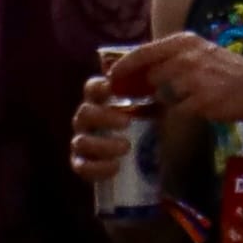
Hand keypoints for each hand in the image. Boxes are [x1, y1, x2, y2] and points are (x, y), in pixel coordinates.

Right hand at [68, 73, 155, 194]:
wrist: (151, 161)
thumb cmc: (150, 126)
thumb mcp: (155, 106)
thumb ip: (154, 92)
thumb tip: (162, 74)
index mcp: (101, 102)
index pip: (92, 88)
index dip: (98, 87)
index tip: (111, 88)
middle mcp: (88, 121)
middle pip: (84, 113)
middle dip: (105, 117)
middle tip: (127, 122)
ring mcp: (84, 143)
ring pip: (80, 141)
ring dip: (103, 144)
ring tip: (126, 147)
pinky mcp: (84, 165)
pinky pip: (82, 167)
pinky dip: (97, 168)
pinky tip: (115, 167)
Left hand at [107, 34, 242, 133]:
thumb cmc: (228, 70)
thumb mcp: (201, 52)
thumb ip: (174, 58)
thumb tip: (143, 70)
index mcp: (185, 42)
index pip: (144, 52)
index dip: (125, 65)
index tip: (112, 75)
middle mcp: (186, 57)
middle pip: (152, 76)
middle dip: (153, 87)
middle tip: (159, 93)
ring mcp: (192, 79)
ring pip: (164, 94)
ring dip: (172, 99)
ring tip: (193, 96)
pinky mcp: (200, 100)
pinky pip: (179, 109)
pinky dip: (185, 110)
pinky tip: (201, 105)